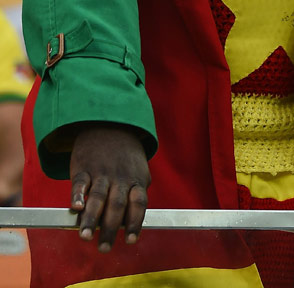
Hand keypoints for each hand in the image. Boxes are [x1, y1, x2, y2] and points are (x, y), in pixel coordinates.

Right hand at [70, 124, 150, 252]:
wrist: (108, 124)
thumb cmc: (124, 158)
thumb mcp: (136, 172)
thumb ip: (133, 196)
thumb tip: (127, 227)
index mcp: (135, 180)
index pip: (138, 203)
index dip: (136, 222)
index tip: (131, 240)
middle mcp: (119, 177)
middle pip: (117, 204)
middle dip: (111, 228)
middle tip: (104, 248)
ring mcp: (101, 171)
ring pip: (98, 197)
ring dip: (92, 218)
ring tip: (86, 237)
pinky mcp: (83, 166)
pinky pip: (80, 182)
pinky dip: (78, 195)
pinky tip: (76, 208)